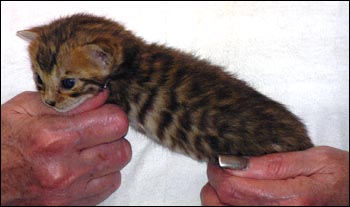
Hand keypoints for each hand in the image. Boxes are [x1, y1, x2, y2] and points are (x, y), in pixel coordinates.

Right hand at [1, 90, 130, 204]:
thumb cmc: (0, 141)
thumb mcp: (25, 109)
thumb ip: (69, 101)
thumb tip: (102, 95)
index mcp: (54, 138)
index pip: (115, 122)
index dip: (112, 113)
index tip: (103, 112)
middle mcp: (65, 169)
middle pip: (122, 148)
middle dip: (114, 135)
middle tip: (98, 130)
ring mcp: (69, 192)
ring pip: (118, 168)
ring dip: (110, 154)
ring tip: (90, 149)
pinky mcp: (71, 205)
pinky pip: (109, 186)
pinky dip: (103, 174)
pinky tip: (86, 166)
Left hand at [201, 146, 348, 205]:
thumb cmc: (343, 177)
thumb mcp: (316, 159)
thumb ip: (275, 162)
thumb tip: (238, 162)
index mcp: (292, 198)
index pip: (236, 187)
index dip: (218, 171)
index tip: (217, 159)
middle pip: (226, 203)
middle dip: (214, 182)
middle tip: (218, 167)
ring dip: (216, 197)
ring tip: (225, 180)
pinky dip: (227, 206)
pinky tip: (234, 195)